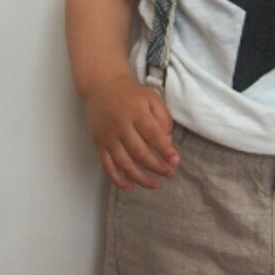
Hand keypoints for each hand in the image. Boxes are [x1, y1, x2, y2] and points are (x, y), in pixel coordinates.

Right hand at [85, 75, 178, 190]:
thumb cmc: (131, 95)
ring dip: (140, 178)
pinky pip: (107, 165)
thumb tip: (167, 142)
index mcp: (136, 113)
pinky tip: (129, 186)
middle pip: (139, 152)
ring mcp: (108, 137)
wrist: (102, 88)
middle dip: (156, 166)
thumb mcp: (152, 99)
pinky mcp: (99, 144)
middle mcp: (120, 126)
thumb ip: (163, 118)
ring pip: (123, 163)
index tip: (175, 161)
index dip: (165, 151)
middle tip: (169, 173)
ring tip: (155, 185)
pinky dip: (117, 179)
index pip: (152, 135)